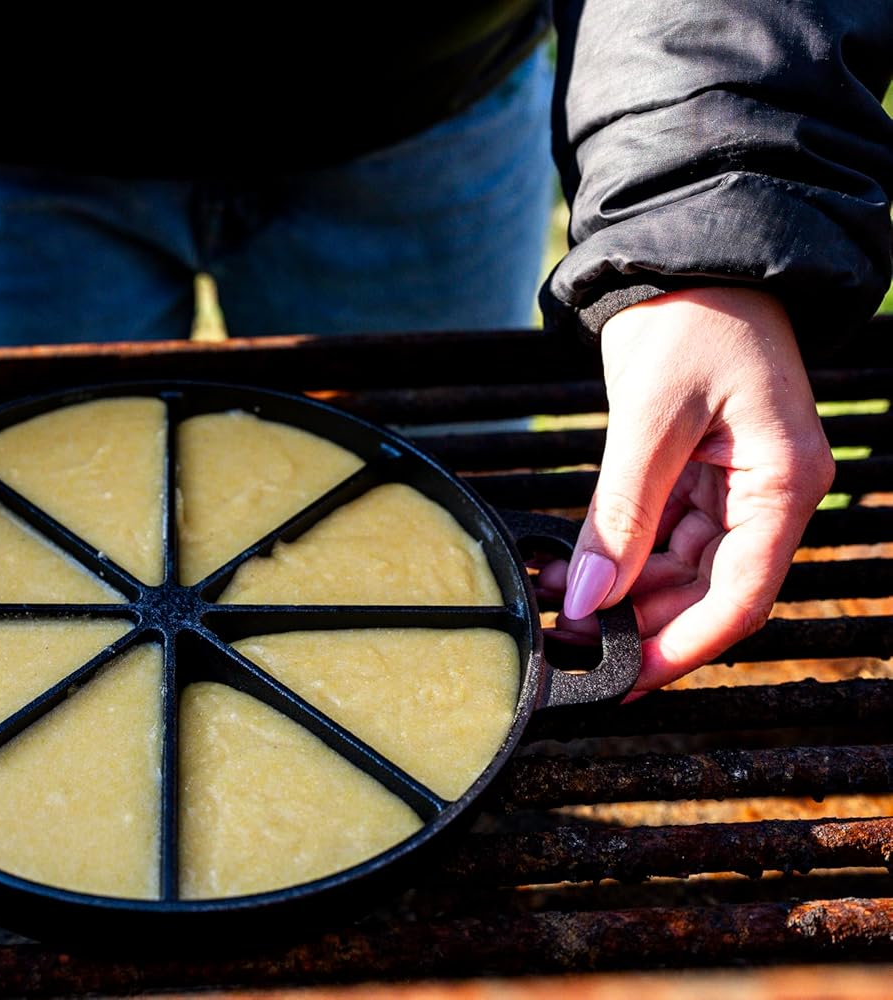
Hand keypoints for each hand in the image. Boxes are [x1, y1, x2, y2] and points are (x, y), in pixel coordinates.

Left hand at [541, 287, 834, 697]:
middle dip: (640, 623)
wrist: (690, 254)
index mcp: (782, 483)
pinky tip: (572, 568)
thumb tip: (589, 598)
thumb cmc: (693, 318)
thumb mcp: (650, 419)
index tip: (625, 680)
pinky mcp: (703, 473)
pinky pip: (664, 534)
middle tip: (570, 644)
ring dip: (623, 592)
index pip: (738, 596)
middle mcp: (770, 493)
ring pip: (681, 568)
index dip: (681, 648)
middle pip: (709, 590)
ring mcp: (737, 485)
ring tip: (558, 602)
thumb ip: (619, 513)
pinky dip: (620, 555)